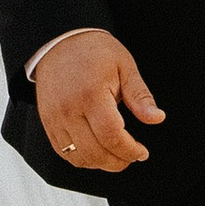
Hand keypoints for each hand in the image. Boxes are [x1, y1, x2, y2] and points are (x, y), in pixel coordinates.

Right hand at [34, 27, 162, 172]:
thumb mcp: (124, 66)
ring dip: (100, 163)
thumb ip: (140, 96)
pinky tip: (97, 151)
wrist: (59, 42)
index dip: (130, 151)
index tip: (142, 152)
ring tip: (116, 155)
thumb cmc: (94, 51)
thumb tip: (157, 118)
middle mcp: (69, 109)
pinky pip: (63, 152)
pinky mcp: (47, 122)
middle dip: (118, 162)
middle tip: (132, 156)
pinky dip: (82, 158)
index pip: (111, 136)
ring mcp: (55, 118)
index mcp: (91, 95)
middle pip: (94, 152)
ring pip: (77, 157)